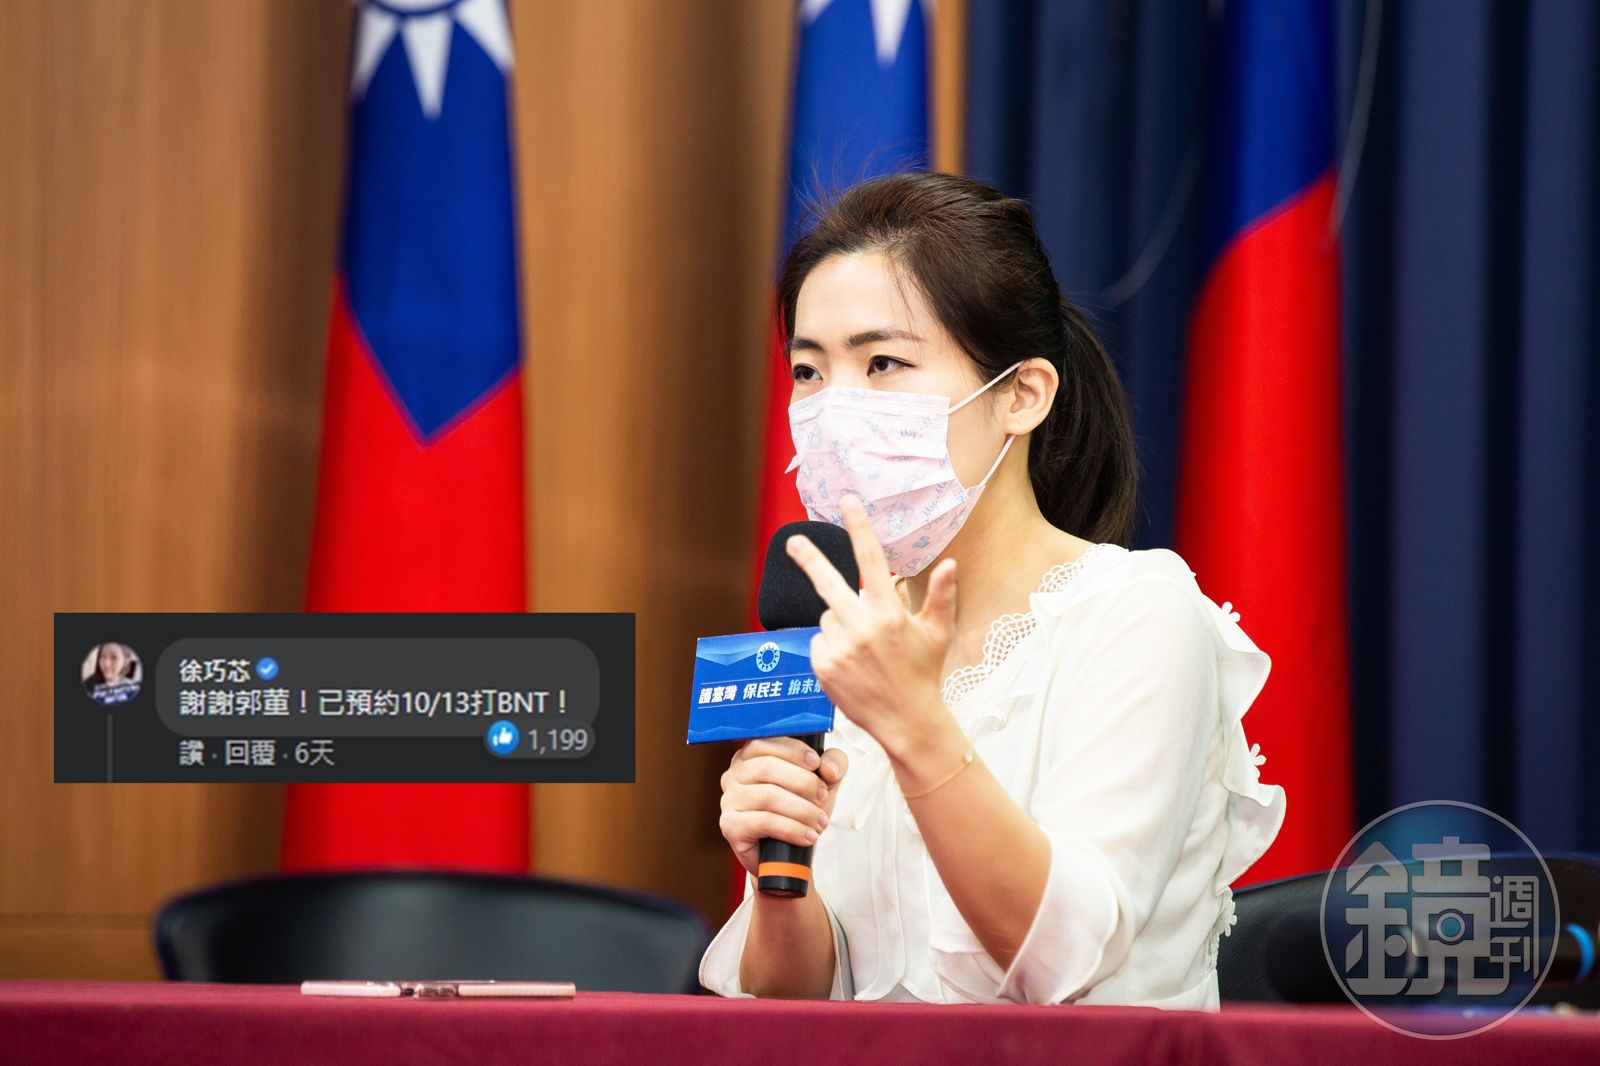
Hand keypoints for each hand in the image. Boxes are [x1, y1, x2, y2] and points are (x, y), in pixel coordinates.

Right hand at [719, 737, 848, 877]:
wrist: (788, 852)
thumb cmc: (801, 808)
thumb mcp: (824, 781)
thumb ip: (834, 763)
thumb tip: (828, 768)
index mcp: (751, 755)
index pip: (766, 742)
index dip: (793, 751)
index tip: (816, 763)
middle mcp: (734, 774)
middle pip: (768, 767)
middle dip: (803, 782)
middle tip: (823, 797)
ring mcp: (729, 799)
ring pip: (768, 796)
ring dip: (802, 810)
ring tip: (820, 821)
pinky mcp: (730, 825)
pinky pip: (764, 822)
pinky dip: (792, 829)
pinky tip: (808, 836)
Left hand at [785, 494, 958, 755]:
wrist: (907, 722)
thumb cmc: (924, 674)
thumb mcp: (937, 633)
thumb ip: (940, 596)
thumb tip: (951, 563)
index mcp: (889, 612)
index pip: (871, 559)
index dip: (858, 527)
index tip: (847, 502)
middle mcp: (862, 626)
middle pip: (828, 582)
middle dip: (809, 559)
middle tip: (794, 541)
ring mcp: (841, 647)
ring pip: (828, 617)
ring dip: (840, 624)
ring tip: (864, 650)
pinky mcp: (824, 666)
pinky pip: (819, 642)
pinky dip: (830, 647)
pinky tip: (851, 665)